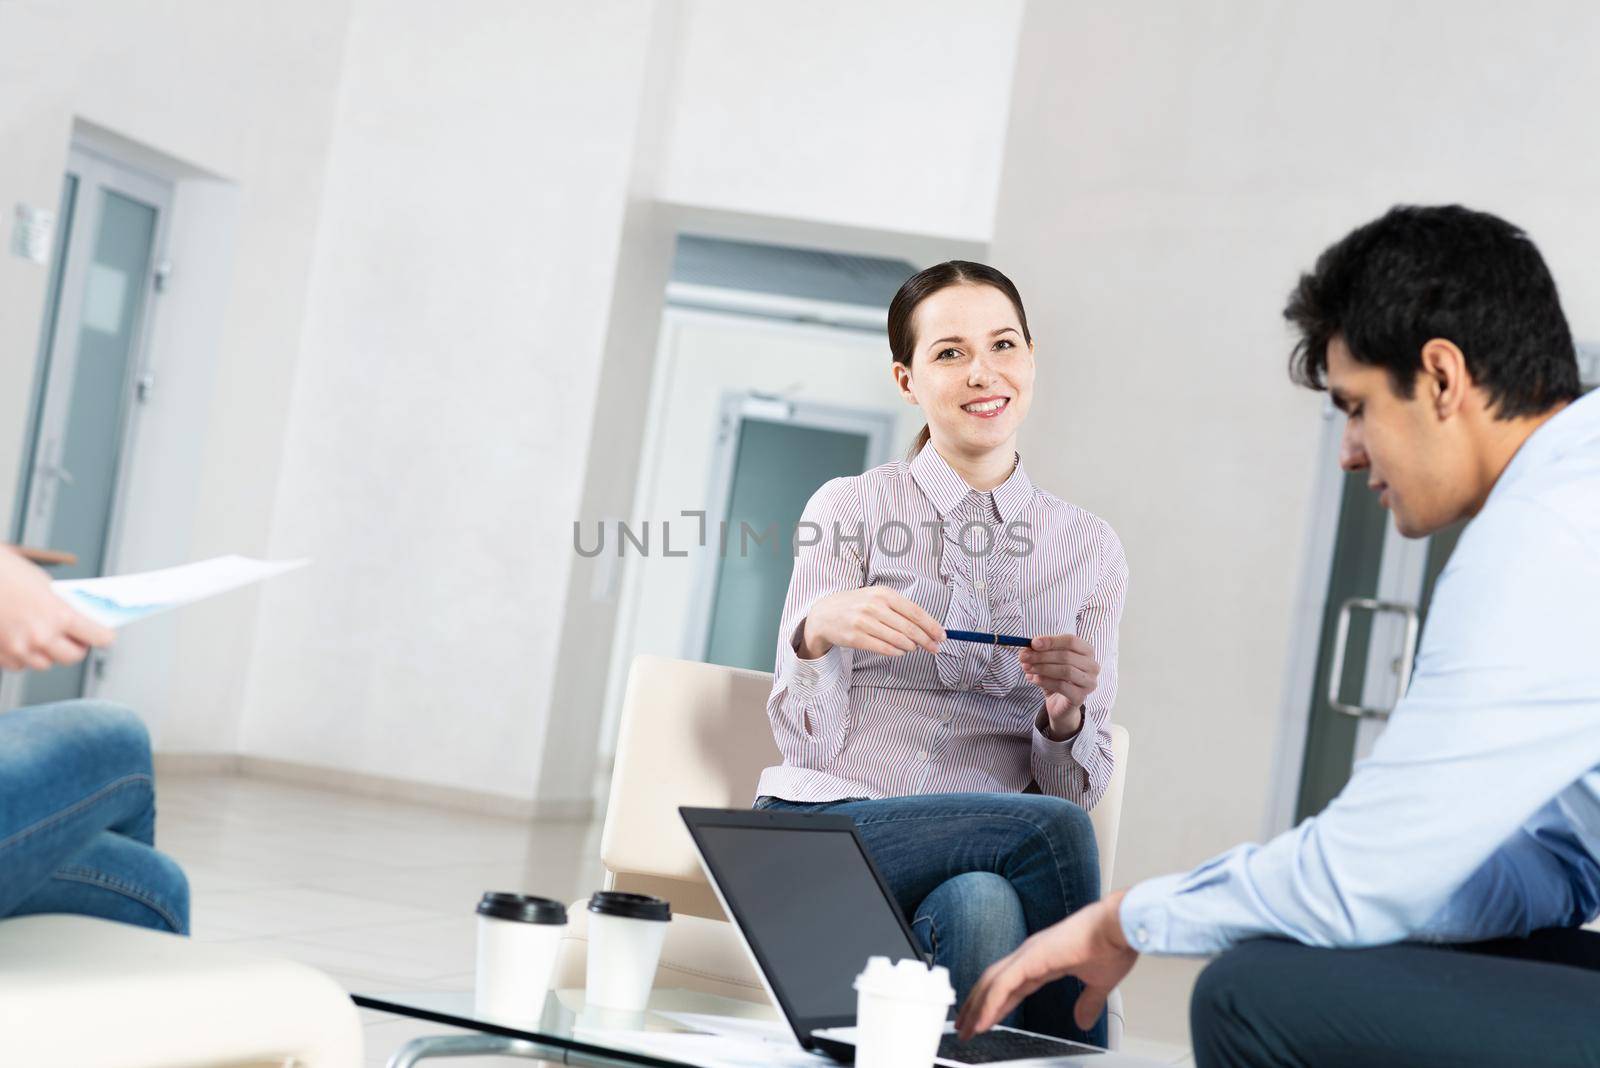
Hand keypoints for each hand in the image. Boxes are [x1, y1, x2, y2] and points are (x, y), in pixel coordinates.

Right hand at [0, 547, 114, 670]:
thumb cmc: (6, 573)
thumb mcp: (45, 586)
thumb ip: (64, 608)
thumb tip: (80, 622)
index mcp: (59, 616)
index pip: (99, 637)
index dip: (104, 636)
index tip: (105, 635)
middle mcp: (41, 636)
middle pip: (73, 657)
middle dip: (76, 647)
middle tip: (75, 638)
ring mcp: (19, 649)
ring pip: (45, 664)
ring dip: (47, 653)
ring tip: (43, 637)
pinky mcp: (0, 655)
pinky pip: (20, 664)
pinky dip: (22, 655)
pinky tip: (19, 639)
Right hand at [799, 586, 945, 658]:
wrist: (825, 613)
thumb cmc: (857, 605)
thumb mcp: (878, 598)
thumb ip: (901, 609)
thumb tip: (928, 626)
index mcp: (884, 593)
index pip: (915, 612)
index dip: (931, 626)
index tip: (942, 636)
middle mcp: (874, 606)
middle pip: (909, 628)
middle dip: (927, 640)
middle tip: (936, 648)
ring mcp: (864, 622)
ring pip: (898, 640)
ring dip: (911, 647)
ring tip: (914, 648)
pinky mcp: (856, 638)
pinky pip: (884, 649)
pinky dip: (897, 652)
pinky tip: (901, 651)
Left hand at [956, 890, 1137, 1039]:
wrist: (1120, 924)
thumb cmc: (1113, 945)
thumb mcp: (1098, 984)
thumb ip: (1087, 1003)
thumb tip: (1082, 1020)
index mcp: (1043, 959)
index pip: (1009, 985)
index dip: (995, 1004)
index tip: (984, 1021)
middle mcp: (1030, 954)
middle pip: (993, 982)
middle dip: (977, 1006)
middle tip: (964, 1027)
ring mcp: (1029, 954)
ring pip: (993, 983)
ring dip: (977, 1007)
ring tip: (967, 1029)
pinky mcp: (1033, 958)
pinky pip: (1004, 985)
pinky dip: (990, 1004)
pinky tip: (982, 1021)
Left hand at [1019, 635, 1097, 719]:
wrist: (1059, 703)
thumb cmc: (1056, 677)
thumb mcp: (1048, 661)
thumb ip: (1040, 652)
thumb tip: (1027, 647)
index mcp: (1087, 651)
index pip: (1071, 641)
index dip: (1051, 641)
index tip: (1033, 643)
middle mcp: (1092, 666)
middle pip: (1067, 656)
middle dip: (1042, 655)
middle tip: (1024, 657)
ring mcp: (1089, 682)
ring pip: (1065, 671)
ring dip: (1043, 668)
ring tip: (1027, 668)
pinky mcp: (1081, 697)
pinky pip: (1062, 686)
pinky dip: (1045, 681)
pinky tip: (1034, 679)